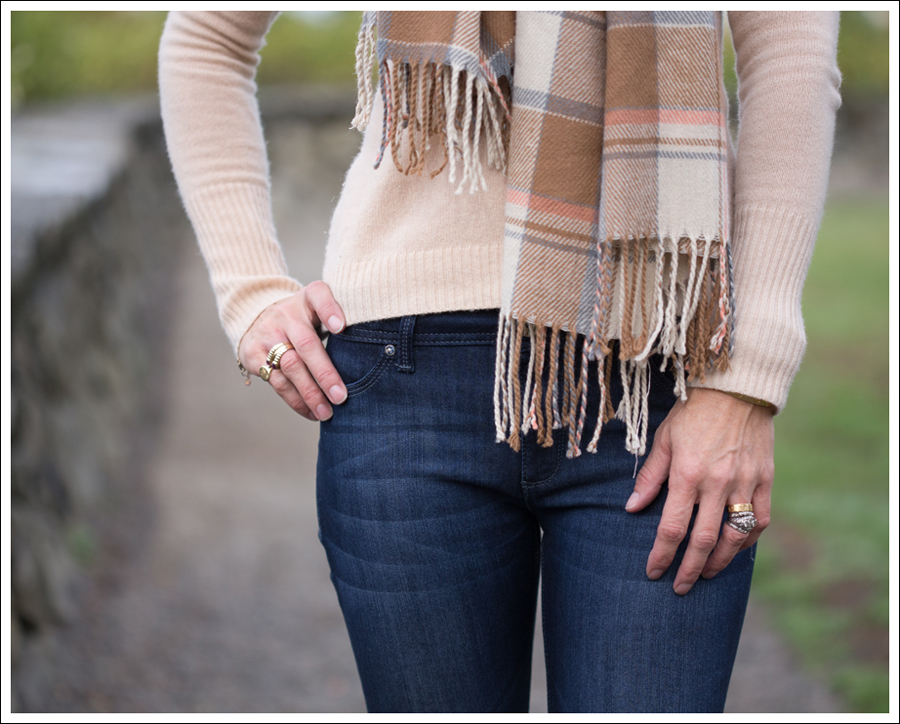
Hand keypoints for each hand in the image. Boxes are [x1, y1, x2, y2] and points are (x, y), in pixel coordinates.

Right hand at [238, 281, 346, 420]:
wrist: (257, 316)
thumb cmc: (304, 319)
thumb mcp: (320, 310)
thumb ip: (341, 323)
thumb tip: (373, 357)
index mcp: (308, 298)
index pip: (319, 295)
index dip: (330, 310)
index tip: (341, 327)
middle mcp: (286, 314)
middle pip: (306, 344)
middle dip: (324, 373)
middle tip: (340, 396)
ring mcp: (268, 334)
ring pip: (290, 367)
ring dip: (310, 393)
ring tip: (326, 412)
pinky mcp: (254, 354)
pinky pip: (277, 382)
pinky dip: (296, 400)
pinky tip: (311, 411)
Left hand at [625, 387, 773, 594]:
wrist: (736, 389)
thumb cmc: (692, 413)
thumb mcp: (663, 440)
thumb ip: (650, 477)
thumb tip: (631, 508)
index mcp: (686, 474)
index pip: (671, 527)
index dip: (661, 554)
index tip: (653, 571)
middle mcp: (717, 483)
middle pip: (703, 540)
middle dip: (689, 569)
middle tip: (679, 587)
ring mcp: (745, 483)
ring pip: (734, 537)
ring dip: (720, 562)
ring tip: (705, 574)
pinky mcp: (765, 479)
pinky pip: (759, 519)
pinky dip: (748, 540)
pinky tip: (736, 549)